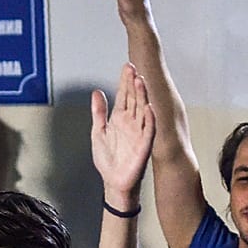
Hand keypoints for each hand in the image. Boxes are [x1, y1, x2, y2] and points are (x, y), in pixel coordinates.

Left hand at [91, 62, 155, 208]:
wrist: (113, 182)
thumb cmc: (108, 160)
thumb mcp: (98, 132)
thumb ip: (98, 112)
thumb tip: (97, 92)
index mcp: (120, 119)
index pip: (124, 96)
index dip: (125, 81)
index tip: (127, 66)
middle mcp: (131, 123)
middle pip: (134, 99)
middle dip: (133, 84)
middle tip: (133, 68)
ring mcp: (139, 133)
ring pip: (143, 110)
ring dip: (142, 96)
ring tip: (140, 81)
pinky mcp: (144, 146)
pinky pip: (149, 131)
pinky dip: (150, 119)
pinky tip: (149, 108)